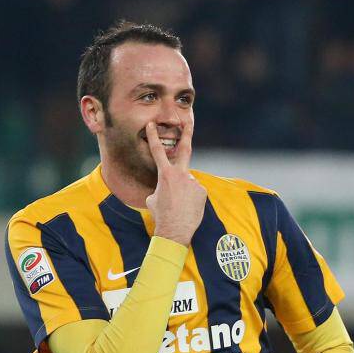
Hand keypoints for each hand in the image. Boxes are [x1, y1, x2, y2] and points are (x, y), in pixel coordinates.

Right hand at [145, 121, 205, 245]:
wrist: (175, 230)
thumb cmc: (161, 215)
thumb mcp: (153, 199)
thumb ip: (161, 187)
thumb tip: (166, 188)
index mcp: (165, 174)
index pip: (157, 151)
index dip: (153, 137)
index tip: (152, 125)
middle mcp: (181, 174)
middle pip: (184, 149)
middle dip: (186, 134)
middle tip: (188, 122)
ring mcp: (193, 182)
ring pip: (187, 183)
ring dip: (183, 192)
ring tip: (180, 206)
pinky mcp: (202, 191)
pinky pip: (195, 192)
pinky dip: (191, 199)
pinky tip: (187, 208)